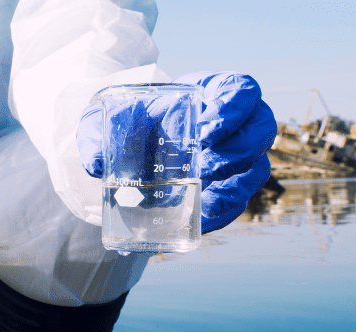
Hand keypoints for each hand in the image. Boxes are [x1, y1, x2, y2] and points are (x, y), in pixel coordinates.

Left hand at [78, 71, 276, 232]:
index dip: (234, 109)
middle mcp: (237, 124)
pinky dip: (224, 210)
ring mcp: (238, 159)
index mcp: (216, 93)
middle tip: (204, 164)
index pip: (243, 91)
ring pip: (256, 170)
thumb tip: (95, 162)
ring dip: (235, 184)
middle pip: (261, 132)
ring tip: (205, 196)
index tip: (207, 130)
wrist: (131, 147)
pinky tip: (204, 217)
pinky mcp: (228, 189)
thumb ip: (99, 130)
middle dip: (238, 151)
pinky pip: (239, 202)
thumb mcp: (112, 117)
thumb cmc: (133, 119)